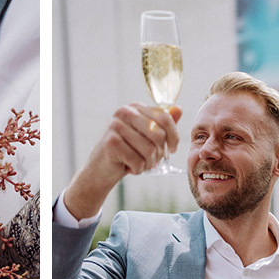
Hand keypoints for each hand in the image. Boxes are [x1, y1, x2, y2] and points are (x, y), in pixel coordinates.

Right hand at [64, 102, 181, 219]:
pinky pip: (138, 160)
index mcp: (135, 108)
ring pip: (149, 150)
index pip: (164, 118)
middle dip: (159, 153)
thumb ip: (162, 124)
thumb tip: (178, 109)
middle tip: (150, 161)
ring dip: (148, 164)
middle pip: (159, 134)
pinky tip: (128, 168)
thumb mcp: (146, 137)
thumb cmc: (126, 153)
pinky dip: (137, 169)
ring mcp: (116, 126)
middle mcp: (124, 112)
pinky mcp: (111, 143)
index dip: (174, 136)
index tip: (172, 149)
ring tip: (139, 165)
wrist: (100, 170)